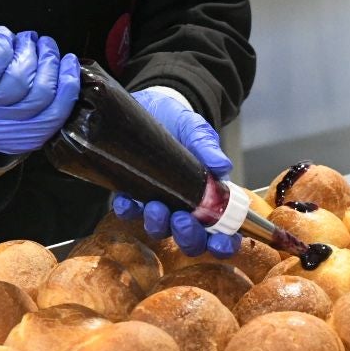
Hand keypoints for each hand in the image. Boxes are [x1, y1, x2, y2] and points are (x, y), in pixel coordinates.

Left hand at [112, 87, 240, 257]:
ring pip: (160, 229)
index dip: (222, 244)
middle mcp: (184, 206)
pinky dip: (128, 210)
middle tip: (182, 220)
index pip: (220, 230)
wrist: (152, 107)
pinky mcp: (133, 195)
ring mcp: (158, 203)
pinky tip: (127, 201)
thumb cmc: (181, 123)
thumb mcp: (196, 131)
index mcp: (207, 195)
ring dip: (158, 224)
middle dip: (187, 236)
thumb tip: (222, 166)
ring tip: (155, 206)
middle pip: (190, 239)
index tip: (218, 243)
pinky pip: (129, 211)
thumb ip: (208, 147)